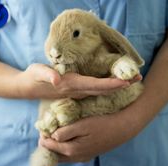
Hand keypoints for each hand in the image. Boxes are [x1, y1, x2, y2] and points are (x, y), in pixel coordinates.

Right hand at [18, 63, 137, 98]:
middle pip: (103, 89)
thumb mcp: (37, 72)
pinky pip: (95, 90)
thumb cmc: (34, 78)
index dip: (111, 85)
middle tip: (139, 79)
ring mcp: (78, 92)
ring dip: (117, 86)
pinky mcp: (76, 90)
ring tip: (132, 81)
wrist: (28, 88)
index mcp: (71, 85)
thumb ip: (47, 74)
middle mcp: (77, 90)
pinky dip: (108, 87)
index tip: (126, 82)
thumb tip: (57, 78)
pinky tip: (116, 84)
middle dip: (121, 85)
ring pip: (101, 90)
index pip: (95, 85)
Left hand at [39, 111, 140, 162]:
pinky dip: (63, 148)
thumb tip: (52, 136)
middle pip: (53, 153)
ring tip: (55, 132)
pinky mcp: (87, 155)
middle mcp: (75, 157)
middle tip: (47, 129)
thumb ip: (65, 131)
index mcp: (72, 150)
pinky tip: (65, 137)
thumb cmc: (102, 123)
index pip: (48, 145)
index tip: (42, 125)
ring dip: (55, 145)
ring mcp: (81, 158)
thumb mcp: (82, 124)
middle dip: (47, 142)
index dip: (43, 135)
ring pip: (61, 156)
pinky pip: (69, 155)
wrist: (122, 128)